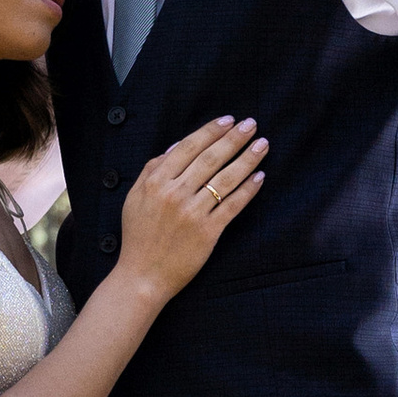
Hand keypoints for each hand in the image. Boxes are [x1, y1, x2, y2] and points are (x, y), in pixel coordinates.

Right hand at [119, 116, 267, 298]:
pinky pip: (232, 206)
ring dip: (247, 159)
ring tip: (262, 145)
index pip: (189, 147)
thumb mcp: (135, 197)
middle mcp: (174, 194)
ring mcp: (192, 213)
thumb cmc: (139, 236)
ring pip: (225, 179)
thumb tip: (175, 146)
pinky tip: (259, 177)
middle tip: (251, 124)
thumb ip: (152, 169)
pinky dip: (248, 190)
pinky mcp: (208, 233)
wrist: (142, 276)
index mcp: (156, 182)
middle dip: (234, 138)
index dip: (211, 131)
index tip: (229, 120)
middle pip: (211, 158)